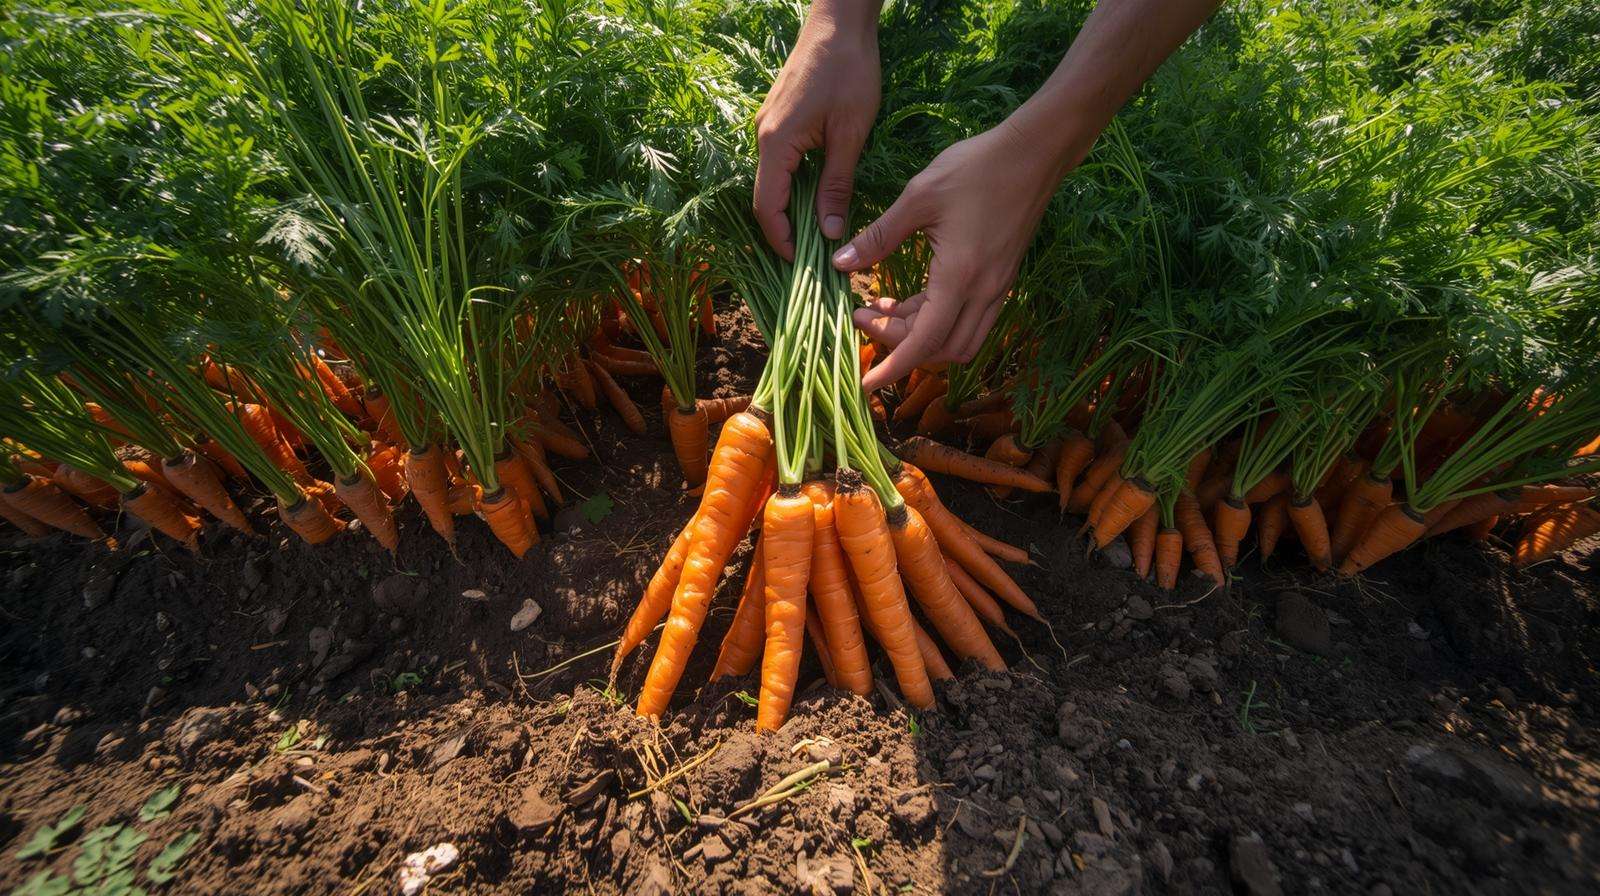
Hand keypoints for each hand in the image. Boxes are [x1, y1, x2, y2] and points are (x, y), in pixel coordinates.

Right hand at [753, 2, 880, 259]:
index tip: (801, 264)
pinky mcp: (778, 119)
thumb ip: (836, 185)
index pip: (767, 207)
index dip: (781, 240)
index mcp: (775, 143)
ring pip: (772, 181)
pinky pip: (780, 164)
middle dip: (785, 231)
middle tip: (813, 258)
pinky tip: (815, 199)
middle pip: (765, 198)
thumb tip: (829, 232)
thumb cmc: (849, 71)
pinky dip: (794, 187)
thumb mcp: (850, 133)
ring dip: (791, 210)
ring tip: (817, 234)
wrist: (839, 22)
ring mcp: (767, 126)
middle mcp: (762, 136)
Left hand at [836, 120, 1073, 389]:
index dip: (892, 367)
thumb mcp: (917, 197)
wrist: (1034, 152)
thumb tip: (841, 263)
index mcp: (961, 277)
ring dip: (919, 335)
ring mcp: (997, 288)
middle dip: (899, 346)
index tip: (865, 385)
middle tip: (862, 318)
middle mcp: (984, 292)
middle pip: (941, 349)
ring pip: (957, 339)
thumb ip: (878, 236)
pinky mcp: (1001, 278)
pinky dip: (936, 319)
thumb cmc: (976, 168)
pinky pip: (968, 318)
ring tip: (880, 309)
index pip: (923, 342)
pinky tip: (908, 296)